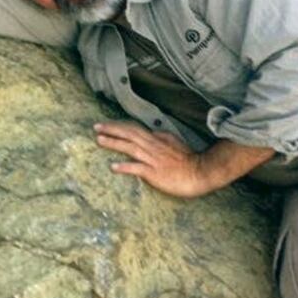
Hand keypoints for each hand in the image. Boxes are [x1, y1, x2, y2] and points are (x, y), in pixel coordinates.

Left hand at [94, 121, 210, 197]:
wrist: (201, 173)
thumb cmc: (188, 161)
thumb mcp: (175, 143)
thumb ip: (161, 138)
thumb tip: (152, 133)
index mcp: (157, 139)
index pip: (135, 129)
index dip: (119, 126)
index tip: (106, 125)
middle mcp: (153, 146)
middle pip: (130, 134)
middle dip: (112, 129)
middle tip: (96, 127)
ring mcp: (153, 159)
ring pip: (130, 147)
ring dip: (114, 143)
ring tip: (99, 140)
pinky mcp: (154, 173)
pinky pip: (137, 168)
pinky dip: (124, 166)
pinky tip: (113, 167)